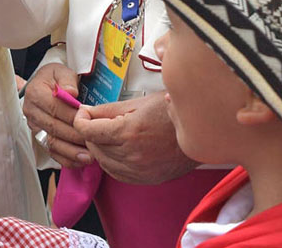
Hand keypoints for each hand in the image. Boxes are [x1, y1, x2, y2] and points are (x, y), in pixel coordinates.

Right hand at [22, 63, 90, 168]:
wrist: (44, 84)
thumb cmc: (55, 78)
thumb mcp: (61, 71)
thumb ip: (67, 80)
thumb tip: (71, 93)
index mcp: (35, 93)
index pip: (55, 108)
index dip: (73, 116)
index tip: (90, 122)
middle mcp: (31, 111)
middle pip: (54, 127)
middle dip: (75, 136)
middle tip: (94, 142)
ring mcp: (34, 126)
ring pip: (51, 143)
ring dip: (71, 151)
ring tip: (89, 156)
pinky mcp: (38, 137)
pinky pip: (51, 152)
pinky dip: (65, 158)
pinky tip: (80, 161)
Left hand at [71, 91, 196, 183]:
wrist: (201, 131)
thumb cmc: (172, 112)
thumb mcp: (138, 103)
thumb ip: (107, 109)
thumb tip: (86, 111)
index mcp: (129, 132)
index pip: (88, 131)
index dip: (80, 120)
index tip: (83, 114)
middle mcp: (133, 155)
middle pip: (94, 146)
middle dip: (90, 133)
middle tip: (94, 121)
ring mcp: (140, 170)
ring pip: (103, 162)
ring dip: (99, 148)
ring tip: (107, 134)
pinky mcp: (148, 179)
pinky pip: (118, 174)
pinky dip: (111, 163)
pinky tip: (116, 150)